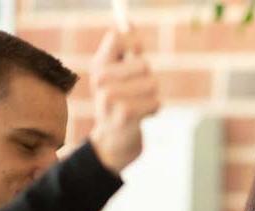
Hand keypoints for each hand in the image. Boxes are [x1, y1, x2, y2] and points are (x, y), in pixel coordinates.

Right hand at [88, 28, 159, 173]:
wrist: (113, 140)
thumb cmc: (120, 102)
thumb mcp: (119, 74)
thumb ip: (125, 49)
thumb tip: (129, 26)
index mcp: (99, 66)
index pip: (118, 38)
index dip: (134, 42)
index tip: (138, 50)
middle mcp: (100, 80)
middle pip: (144, 64)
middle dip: (148, 78)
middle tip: (138, 90)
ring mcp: (109, 98)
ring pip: (152, 84)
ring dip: (152, 96)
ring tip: (139, 104)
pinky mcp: (123, 116)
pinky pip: (154, 102)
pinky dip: (153, 109)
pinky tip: (141, 116)